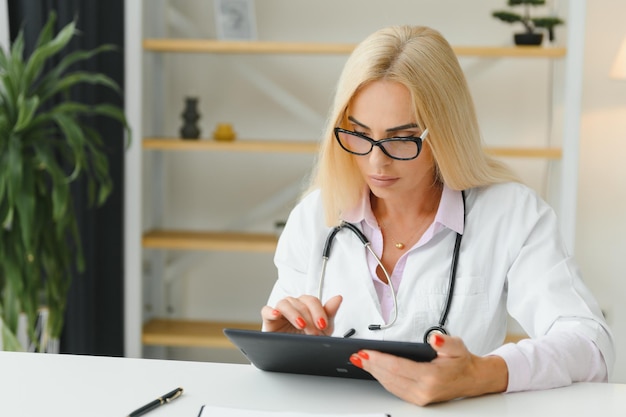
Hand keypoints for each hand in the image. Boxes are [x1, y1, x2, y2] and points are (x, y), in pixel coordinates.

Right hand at [261, 294, 342, 335]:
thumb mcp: (322, 328)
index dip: (318, 312)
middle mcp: (293, 304)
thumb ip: (329, 312)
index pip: (312, 301)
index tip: (323, 325)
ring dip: (294, 314)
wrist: (294, 353)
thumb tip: (338, 298)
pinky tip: (277, 315)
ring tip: (301, 325)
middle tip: (314, 333)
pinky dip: (271, 311)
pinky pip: (266, 310)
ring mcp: (280, 310)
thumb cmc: (307, 338)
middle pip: (300, 303)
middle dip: (309, 318)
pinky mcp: (268, 319)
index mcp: (306, 305)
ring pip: (285, 303)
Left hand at [349, 334, 507, 405]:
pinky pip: (394, 389)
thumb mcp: (457, 346)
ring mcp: (420, 397)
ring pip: (390, 385)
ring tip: (360, 360)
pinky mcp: (417, 399)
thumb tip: (434, 340)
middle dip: (371, 365)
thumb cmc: (462, 361)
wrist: (472, 379)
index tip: (366, 353)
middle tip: (356, 355)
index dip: (379, 360)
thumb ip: (446, 342)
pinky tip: (374, 370)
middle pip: (390, 377)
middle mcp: (424, 390)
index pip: (398, 368)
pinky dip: (382, 379)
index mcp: (432, 377)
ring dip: (373, 372)